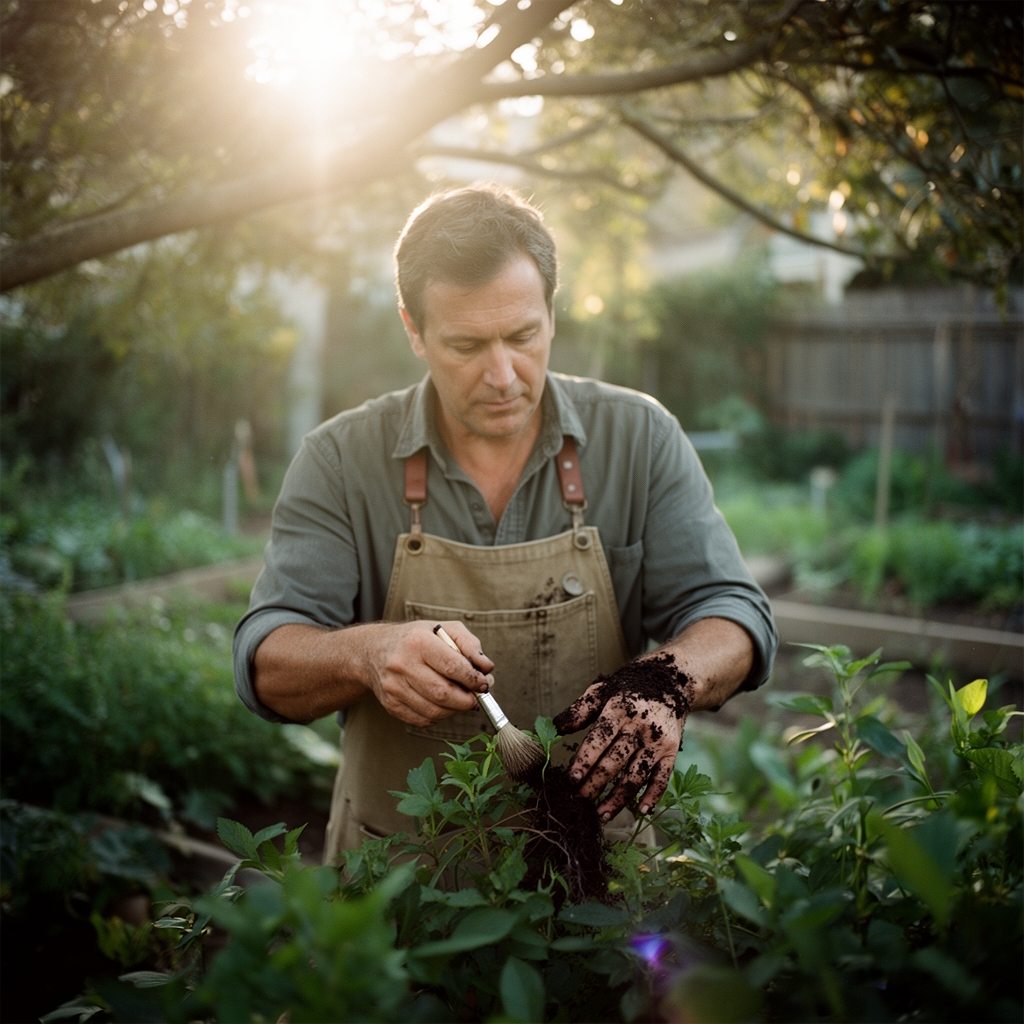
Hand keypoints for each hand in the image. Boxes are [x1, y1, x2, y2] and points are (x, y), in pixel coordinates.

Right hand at [365, 620, 493, 727]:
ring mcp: (394, 688)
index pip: (452, 666)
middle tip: (476, 696)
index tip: (483, 683)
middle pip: (443, 693)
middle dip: (467, 699)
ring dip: (455, 709)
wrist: (374, 651)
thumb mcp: (444, 629)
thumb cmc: (416, 639)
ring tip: (461, 699)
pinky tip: (442, 704)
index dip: (473, 679)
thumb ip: (470, 645)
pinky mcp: (391, 705)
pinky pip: (423, 720)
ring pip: (434, 711)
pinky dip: (439, 716)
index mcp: (418, 642)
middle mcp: (402, 665)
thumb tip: (487, 668)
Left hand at [552, 653, 690, 820]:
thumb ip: (579, 710)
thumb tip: (555, 727)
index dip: (585, 760)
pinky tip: (639, 812)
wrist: (670, 681)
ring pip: (636, 775)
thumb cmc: (628, 689)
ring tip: (600, 815)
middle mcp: (640, 727)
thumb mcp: (602, 690)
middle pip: (615, 761)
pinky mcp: (671, 751)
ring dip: (618, 798)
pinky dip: (652, 796)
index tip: (572, 779)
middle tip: (579, 800)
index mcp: (619, 710)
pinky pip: (662, 777)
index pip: (599, 739)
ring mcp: (658, 741)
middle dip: (596, 783)